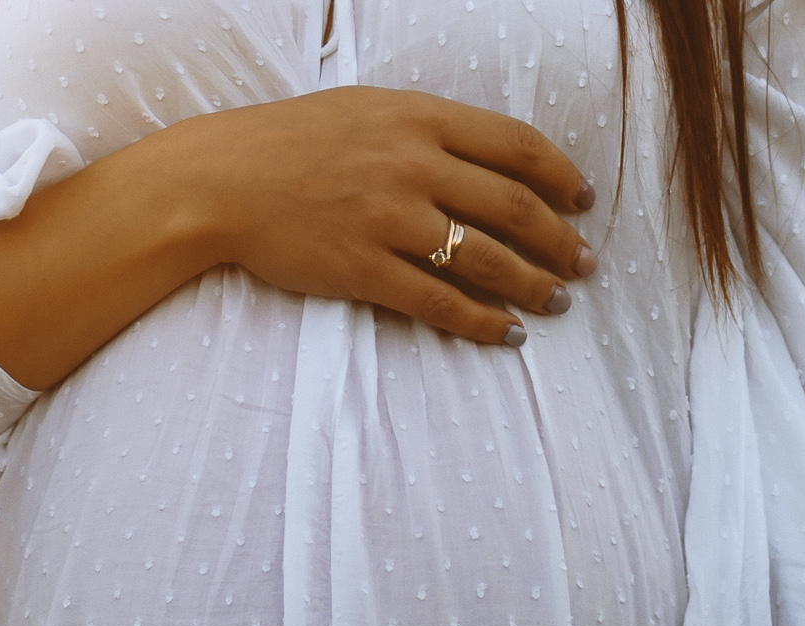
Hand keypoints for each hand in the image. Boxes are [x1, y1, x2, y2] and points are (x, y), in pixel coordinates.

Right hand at [0, 87, 597, 388]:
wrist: (219, 181)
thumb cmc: (292, 144)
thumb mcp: (366, 112)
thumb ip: (427, 131)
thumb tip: (488, 161)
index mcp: (419, 118)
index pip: (515, 145)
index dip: (560, 176)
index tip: (584, 199)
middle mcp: (413, 165)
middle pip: (514, 208)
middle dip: (561, 241)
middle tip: (585, 264)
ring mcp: (390, 220)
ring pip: (486, 259)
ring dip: (533, 284)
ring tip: (556, 301)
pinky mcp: (365, 270)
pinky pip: (441, 303)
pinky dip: (483, 322)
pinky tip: (508, 334)